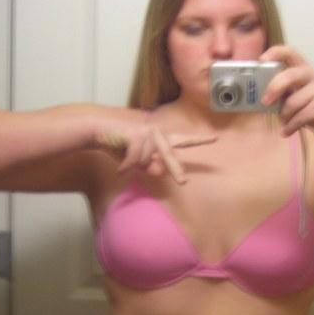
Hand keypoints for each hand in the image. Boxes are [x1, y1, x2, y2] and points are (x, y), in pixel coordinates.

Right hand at [94, 123, 215, 183]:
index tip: (215, 139)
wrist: (98, 132)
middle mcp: (157, 133)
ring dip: (134, 165)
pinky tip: (119, 167)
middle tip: (183, 182)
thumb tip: (159, 171)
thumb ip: (150, 166)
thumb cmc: (119, 146)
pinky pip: (135, 160)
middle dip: (175, 169)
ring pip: (146, 161)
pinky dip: (126, 166)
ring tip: (124, 161)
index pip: (183, 141)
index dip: (199, 141)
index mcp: (160, 139)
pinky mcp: (136, 134)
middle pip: (169, 156)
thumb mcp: (137, 162)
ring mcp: (147, 132)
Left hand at [260, 46, 313, 138]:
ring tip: (285, 122)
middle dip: (274, 89)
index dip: (275, 53)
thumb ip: (283, 90)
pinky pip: (299, 117)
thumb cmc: (311, 109)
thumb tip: (262, 94)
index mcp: (305, 69)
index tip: (262, 60)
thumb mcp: (297, 95)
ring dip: (284, 116)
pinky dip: (290, 127)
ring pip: (292, 103)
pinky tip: (287, 131)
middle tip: (265, 102)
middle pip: (289, 76)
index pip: (290, 52)